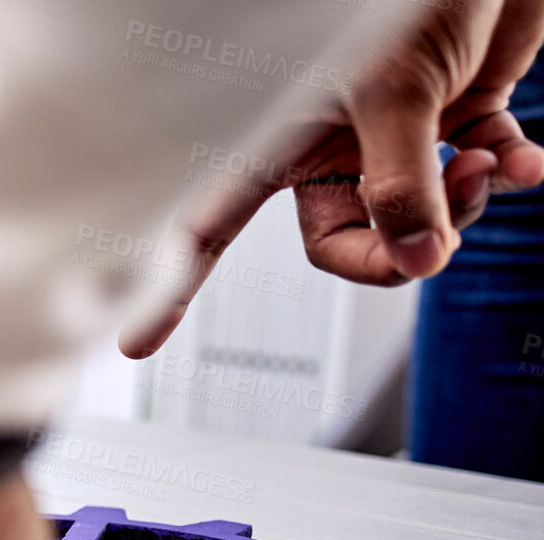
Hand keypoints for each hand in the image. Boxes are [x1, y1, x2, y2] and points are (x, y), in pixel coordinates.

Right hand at [121, 0, 543, 358]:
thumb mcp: (396, 96)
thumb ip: (405, 187)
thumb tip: (420, 261)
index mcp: (281, 137)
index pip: (212, 227)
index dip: (173, 286)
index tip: (136, 342)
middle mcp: (332, 144)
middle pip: (345, 242)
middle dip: (396, 251)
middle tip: (433, 244)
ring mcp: (395, 134)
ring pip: (420, 216)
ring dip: (463, 206)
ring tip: (483, 168)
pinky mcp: (457, 114)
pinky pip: (482, 173)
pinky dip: (508, 172)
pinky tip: (520, 160)